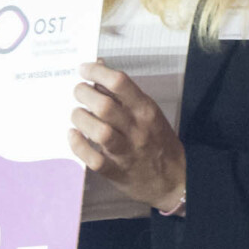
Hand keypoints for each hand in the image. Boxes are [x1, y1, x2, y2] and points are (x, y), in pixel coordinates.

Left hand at [70, 62, 186, 210]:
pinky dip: (78, 145)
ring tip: (77, 114)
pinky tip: (74, 135)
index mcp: (145, 110)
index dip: (97, 71)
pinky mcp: (116, 171)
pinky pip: (93, 159)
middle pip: (104, 106)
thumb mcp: (147, 112)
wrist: (174, 179)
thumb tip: (99, 69)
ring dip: (80, 118)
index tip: (84, 69)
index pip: (119, 82)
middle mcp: (136, 129)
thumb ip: (123, 93)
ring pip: (98, 131)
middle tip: (79, 92)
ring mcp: (126, 151)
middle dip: (83, 94)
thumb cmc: (157, 141)